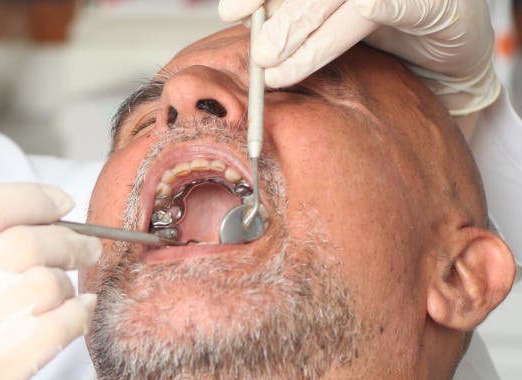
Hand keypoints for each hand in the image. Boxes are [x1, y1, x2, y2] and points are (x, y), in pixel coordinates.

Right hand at [0, 183, 98, 379]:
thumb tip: (1, 239)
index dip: (33, 197)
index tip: (61, 202)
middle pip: (28, 239)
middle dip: (69, 238)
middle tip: (86, 247)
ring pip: (49, 281)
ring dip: (72, 284)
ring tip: (76, 291)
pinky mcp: (3, 368)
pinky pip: (62, 325)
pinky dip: (80, 316)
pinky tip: (82, 317)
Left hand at [218, 0, 500, 114]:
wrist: (453, 63)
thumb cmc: (393, 40)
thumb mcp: (338, 25)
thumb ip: (301, 17)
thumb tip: (251, 28)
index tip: (231, 10)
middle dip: (277, 12)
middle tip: (255, 49)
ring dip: (298, 27)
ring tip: (271, 64)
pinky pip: (369, 9)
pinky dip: (327, 39)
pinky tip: (301, 63)